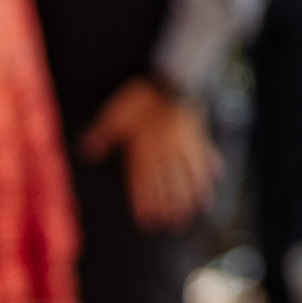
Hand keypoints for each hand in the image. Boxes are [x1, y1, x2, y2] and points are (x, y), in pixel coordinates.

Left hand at [79, 77, 221, 231]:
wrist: (172, 76)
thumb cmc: (141, 96)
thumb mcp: (115, 112)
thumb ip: (102, 134)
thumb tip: (83, 151)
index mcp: (145, 148)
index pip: (145, 182)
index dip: (146, 202)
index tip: (148, 222)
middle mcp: (167, 151)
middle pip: (170, 183)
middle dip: (172, 206)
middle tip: (176, 225)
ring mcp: (186, 144)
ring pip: (190, 174)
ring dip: (194, 194)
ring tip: (198, 211)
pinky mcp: (198, 134)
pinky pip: (207, 154)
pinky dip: (212, 167)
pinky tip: (218, 178)